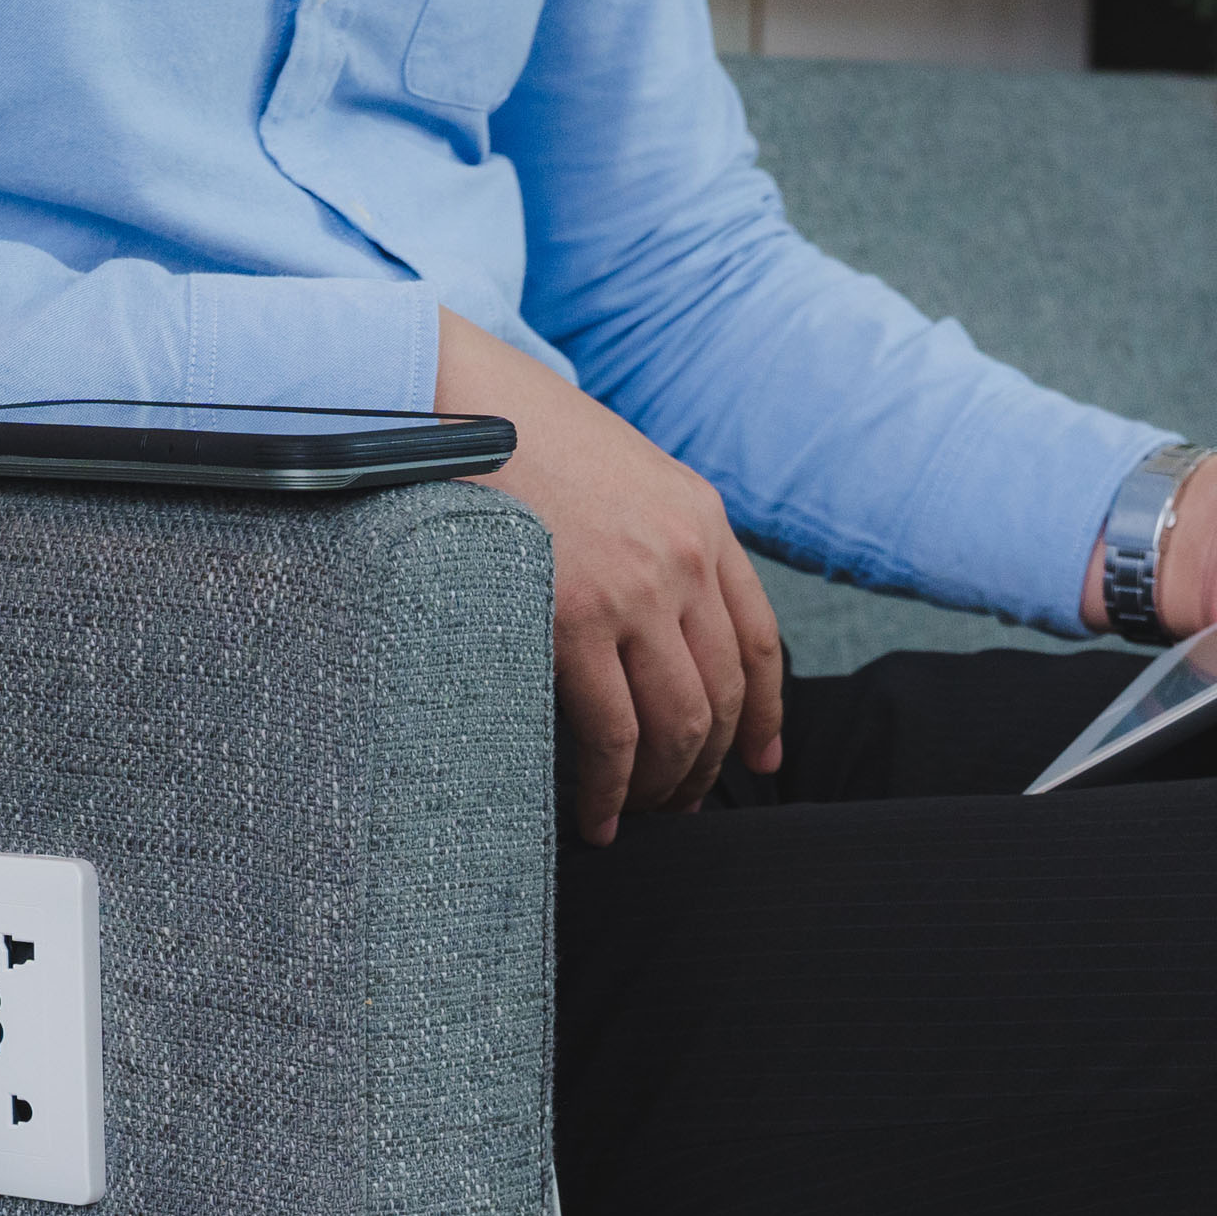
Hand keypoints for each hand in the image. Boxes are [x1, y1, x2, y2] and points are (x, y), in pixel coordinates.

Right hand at [439, 310, 783, 843]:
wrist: (451, 398)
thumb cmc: (512, 435)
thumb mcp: (615, 472)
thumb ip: (648, 536)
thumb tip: (647, 616)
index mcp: (700, 519)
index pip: (759, 638)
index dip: (765, 712)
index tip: (760, 759)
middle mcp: (683, 558)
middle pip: (724, 694)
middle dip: (707, 764)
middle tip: (681, 804)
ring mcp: (634, 592)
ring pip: (679, 724)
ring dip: (666, 786)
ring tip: (638, 817)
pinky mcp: (574, 622)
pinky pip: (614, 736)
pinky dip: (612, 790)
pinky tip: (598, 814)